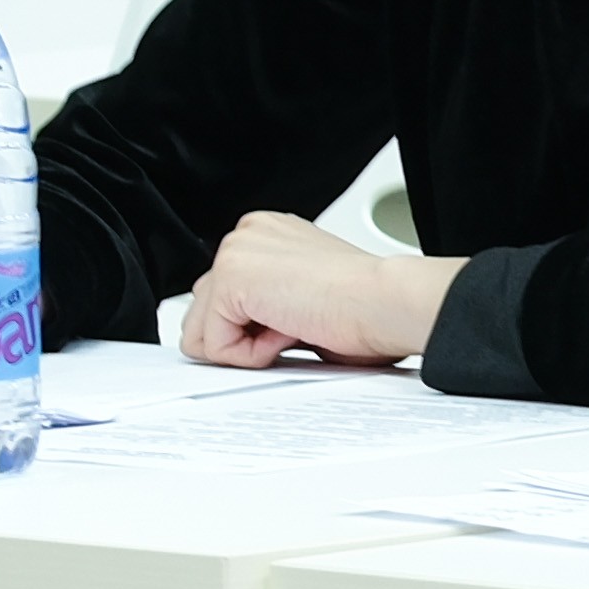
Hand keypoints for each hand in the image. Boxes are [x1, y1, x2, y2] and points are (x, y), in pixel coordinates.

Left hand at [183, 212, 459, 371]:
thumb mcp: (303, 295)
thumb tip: (231, 334)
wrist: (386, 302)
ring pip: (202, 330)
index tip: (301, 316)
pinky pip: (212, 344)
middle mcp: (247, 234)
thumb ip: (264, 301)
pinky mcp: (229, 278)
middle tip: (300, 323)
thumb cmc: (367, 305)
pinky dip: (250, 354)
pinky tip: (290, 329)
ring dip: (248, 345)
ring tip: (297, 323)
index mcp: (268, 233)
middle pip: (204, 311)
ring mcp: (236, 252)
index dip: (257, 326)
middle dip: (245, 335)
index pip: (223, 295)